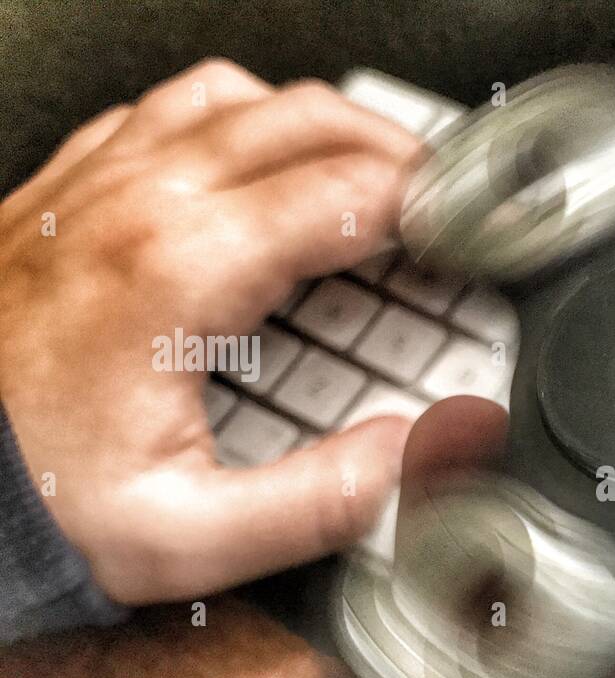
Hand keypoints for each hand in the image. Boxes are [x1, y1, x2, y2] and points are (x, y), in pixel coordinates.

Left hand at [0, 59, 422, 603]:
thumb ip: (320, 500)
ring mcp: (91, 186)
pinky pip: (164, 111)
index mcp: (178, 270)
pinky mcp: (62, 192)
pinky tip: (256, 168)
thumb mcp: (192, 538)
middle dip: (395, 152)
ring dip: (317, 126)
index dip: (429, 207)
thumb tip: (412, 451)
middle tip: (440, 202)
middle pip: (304, 120)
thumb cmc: (35, 503)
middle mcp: (134, 204)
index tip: (466, 235)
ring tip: (364, 173)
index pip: (346, 192)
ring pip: (235, 97)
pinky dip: (236, 123)